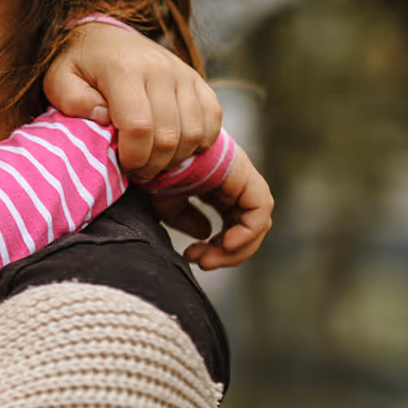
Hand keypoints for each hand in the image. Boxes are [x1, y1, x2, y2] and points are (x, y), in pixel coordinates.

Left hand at [44, 22, 222, 179]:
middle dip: (153, 164)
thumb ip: (71, 99)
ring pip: (195, 132)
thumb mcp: (58, 78)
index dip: (133, 156)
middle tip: (137, 169)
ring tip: (154, 159)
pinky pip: (213, 119)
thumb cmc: (80, 64)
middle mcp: (159, 69)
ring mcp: (183, 73)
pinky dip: (199, 141)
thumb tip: (103, 117)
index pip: (139, 126)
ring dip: (176, 157)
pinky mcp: (199, 80)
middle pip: (169, 135)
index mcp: (123, 69)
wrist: (106, 36)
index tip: (122, 165)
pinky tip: (176, 145)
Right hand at [152, 148, 273, 269]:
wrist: (149, 144)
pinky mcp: (245, 174)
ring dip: (236, 248)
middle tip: (202, 263)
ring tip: (206, 259)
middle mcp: (235, 182)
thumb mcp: (166, 200)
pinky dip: (248, 231)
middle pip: (248, 227)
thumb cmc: (153, 168)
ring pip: (257, 222)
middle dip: (228, 253)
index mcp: (220, 187)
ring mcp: (242, 177)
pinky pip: (259, 208)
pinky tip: (226, 244)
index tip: (193, 257)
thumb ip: (184, 218)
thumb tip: (205, 235)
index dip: (219, 247)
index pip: (234, 224)